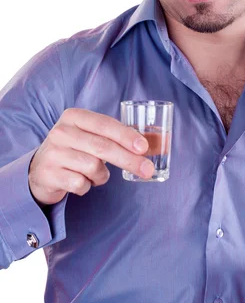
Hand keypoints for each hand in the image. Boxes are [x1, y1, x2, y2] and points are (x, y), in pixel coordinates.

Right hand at [28, 108, 152, 205]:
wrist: (39, 170)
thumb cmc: (73, 150)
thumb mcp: (88, 135)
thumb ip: (112, 137)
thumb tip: (145, 147)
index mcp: (74, 116)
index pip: (105, 124)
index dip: (126, 136)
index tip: (144, 148)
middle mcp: (61, 132)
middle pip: (103, 147)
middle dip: (129, 160)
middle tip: (147, 170)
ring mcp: (53, 153)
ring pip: (93, 167)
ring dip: (101, 176)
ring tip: (93, 174)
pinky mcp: (49, 174)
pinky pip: (81, 184)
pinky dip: (86, 186)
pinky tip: (79, 181)